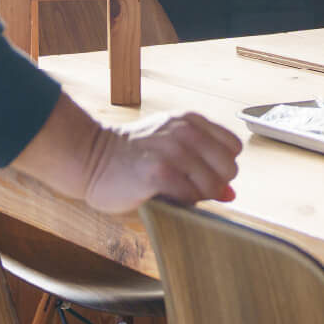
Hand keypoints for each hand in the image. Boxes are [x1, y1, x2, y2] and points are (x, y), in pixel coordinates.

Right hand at [81, 111, 243, 211]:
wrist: (91, 157)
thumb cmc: (132, 157)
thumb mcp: (171, 148)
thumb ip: (203, 165)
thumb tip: (231, 195)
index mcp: (191, 120)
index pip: (233, 147)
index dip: (221, 167)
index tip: (202, 174)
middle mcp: (185, 130)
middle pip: (228, 167)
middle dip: (214, 184)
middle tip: (188, 188)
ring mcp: (172, 150)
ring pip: (212, 184)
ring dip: (198, 197)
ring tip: (174, 193)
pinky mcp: (158, 172)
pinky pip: (191, 196)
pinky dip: (183, 203)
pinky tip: (165, 197)